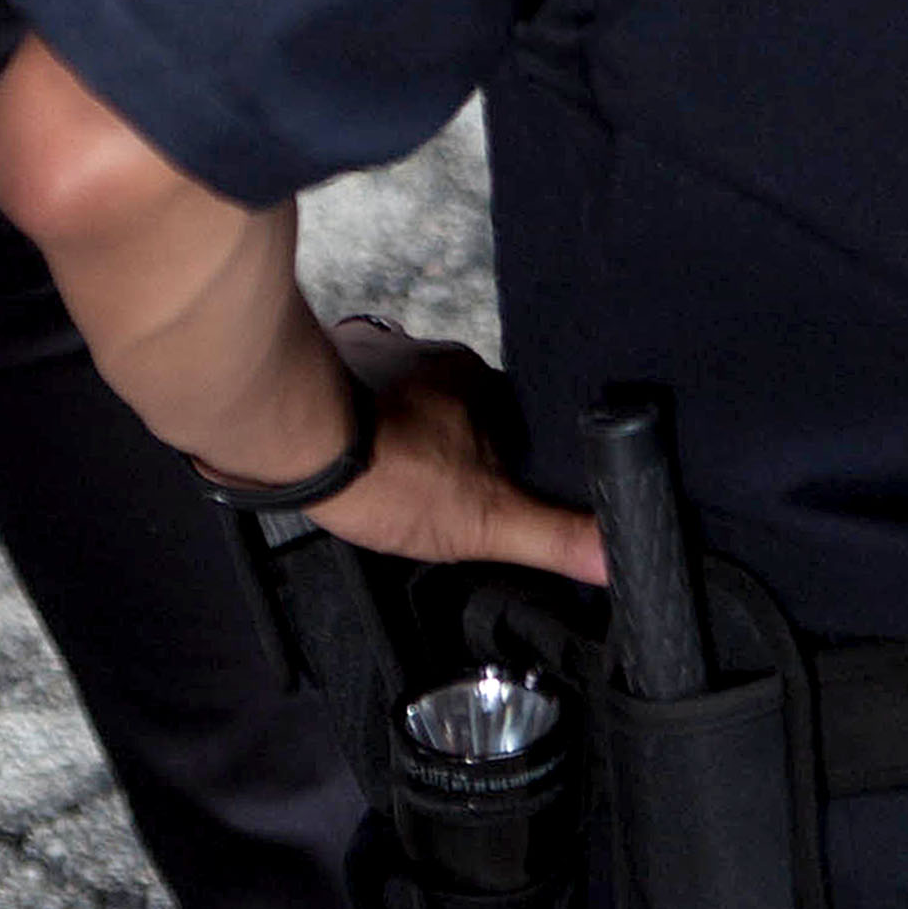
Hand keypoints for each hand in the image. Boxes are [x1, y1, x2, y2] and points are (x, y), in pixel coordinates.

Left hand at [316, 319, 606, 589]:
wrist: (288, 436)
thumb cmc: (391, 474)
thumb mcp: (485, 521)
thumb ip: (552, 536)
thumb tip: (620, 556)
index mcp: (480, 381)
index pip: (518, 417)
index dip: (517, 455)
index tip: (509, 490)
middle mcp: (433, 354)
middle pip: (463, 404)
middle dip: (461, 442)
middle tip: (451, 490)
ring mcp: (377, 352)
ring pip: (409, 396)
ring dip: (409, 428)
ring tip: (401, 473)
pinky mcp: (328, 360)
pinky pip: (360, 389)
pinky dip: (364, 416)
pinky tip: (356, 449)